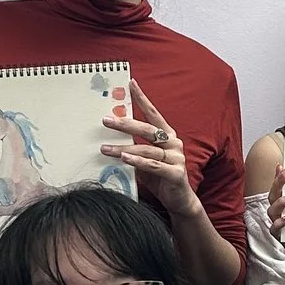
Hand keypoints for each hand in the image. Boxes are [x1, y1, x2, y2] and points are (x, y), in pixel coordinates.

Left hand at [105, 79, 199, 218]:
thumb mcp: (145, 159)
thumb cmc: (160, 177)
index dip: (142, 98)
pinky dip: (138, 162)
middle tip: (106, 120)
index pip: (153, 113)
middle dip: (125, 124)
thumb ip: (134, 147)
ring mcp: (177, 158)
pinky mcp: (176, 174)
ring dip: (124, 148)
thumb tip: (109, 136)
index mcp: (167, 135)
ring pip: (147, 150)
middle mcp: (173, 143)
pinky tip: (124, 158)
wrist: (179, 201)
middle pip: (148, 129)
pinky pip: (154, 166)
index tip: (131, 84)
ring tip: (105, 148)